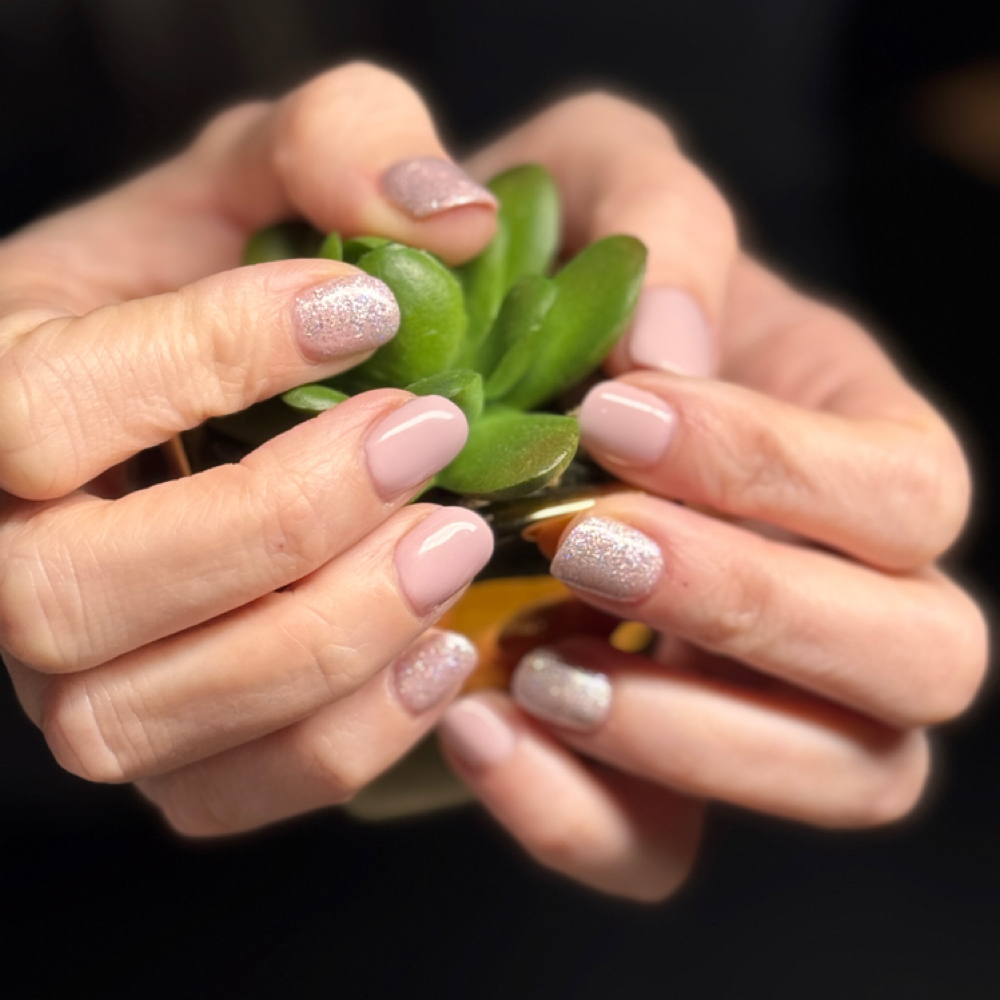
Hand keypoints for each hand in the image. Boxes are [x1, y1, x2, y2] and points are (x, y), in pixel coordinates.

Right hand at [0, 63, 498, 833]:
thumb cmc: (252, 276)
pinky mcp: (174, 749)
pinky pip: (231, 791)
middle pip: (77, 593)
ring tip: (455, 546)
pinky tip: (447, 649)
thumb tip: (441, 214)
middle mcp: (11, 556)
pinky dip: (347, 737)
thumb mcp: (280, 170)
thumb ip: (339, 140)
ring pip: (150, 715)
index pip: (36, 412)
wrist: (271, 401)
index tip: (368, 311)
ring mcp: (81, 674)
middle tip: (430, 442)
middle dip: (280, 523)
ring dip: (326, 640)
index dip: (206, 360)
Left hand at [438, 94, 987, 900]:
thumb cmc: (545, 267)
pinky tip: (476, 722)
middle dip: (752, 607)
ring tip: (536, 662)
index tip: (614, 418)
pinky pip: (663, 846)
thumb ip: (655, 216)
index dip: (780, 472)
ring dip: (689, 732)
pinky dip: (575, 810)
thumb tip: (672, 345)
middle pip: (921, 655)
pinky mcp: (654, 767)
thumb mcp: (595, 180)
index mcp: (852, 441)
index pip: (911, 493)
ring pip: (844, 775)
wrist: (452, 371)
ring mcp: (761, 695)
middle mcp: (842, 582)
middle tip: (579, 545)